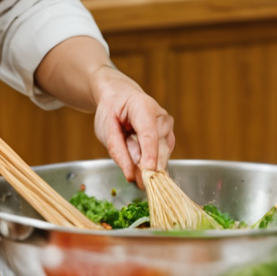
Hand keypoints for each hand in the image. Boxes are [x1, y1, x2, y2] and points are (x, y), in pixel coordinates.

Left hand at [88, 66, 175, 182]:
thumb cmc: (112, 112)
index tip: (148, 172)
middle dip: (146, 166)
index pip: (150, 134)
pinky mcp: (170, 139)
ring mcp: (169, 128)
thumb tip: (132, 175)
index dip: (150, 154)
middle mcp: (162, 117)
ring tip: (130, 149)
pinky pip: (161, 158)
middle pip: (160, 148)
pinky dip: (149, 162)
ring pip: (162, 156)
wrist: (120, 98)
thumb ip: (119, 152)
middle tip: (133, 177)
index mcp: (143, 107)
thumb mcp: (106, 131)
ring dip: (146, 163)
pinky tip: (139, 152)